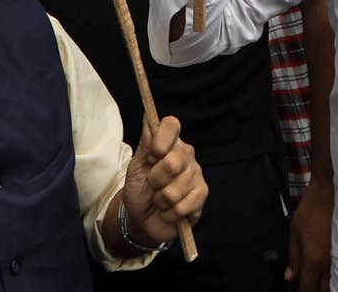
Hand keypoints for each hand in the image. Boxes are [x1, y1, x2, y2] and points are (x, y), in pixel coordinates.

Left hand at [123, 116, 207, 246]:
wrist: (143, 219)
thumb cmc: (139, 190)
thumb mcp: (135, 168)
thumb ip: (145, 145)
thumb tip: (148, 118)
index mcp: (169, 143)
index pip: (171, 125)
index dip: (162, 138)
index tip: (152, 154)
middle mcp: (185, 154)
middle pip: (172, 161)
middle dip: (155, 180)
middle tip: (152, 184)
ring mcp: (196, 173)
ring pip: (175, 189)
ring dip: (160, 200)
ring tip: (160, 200)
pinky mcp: (202, 194)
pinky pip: (182, 206)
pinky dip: (169, 213)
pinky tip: (169, 211)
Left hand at [285, 174, 331, 289]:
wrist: (331, 192)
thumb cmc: (310, 210)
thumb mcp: (294, 232)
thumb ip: (293, 257)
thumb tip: (289, 276)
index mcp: (313, 261)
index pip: (307, 288)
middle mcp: (329, 265)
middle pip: (322, 290)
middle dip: (314, 291)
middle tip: (309, 286)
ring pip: (334, 282)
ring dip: (325, 286)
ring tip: (319, 282)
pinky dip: (337, 277)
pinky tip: (333, 274)